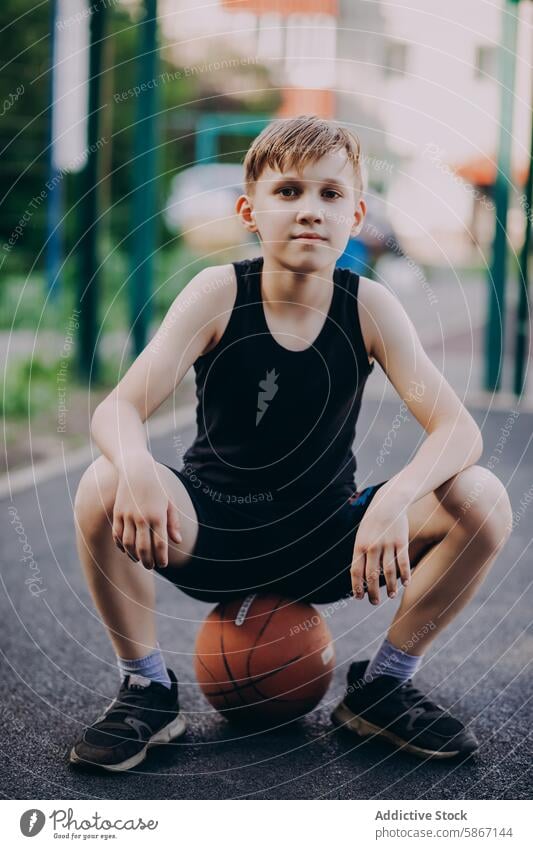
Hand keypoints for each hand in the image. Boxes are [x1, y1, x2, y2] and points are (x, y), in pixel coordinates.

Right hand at [112, 455, 182, 569]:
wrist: (136, 469)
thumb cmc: (157, 487)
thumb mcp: (169, 502)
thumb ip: (173, 523)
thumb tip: (177, 541)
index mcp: (158, 515)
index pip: (160, 545)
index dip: (161, 558)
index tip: (163, 564)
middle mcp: (142, 517)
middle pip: (143, 548)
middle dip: (148, 561)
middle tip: (151, 566)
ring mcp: (127, 516)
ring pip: (128, 544)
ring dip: (134, 556)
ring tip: (140, 560)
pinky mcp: (117, 513)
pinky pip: (117, 535)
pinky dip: (121, 546)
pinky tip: (127, 551)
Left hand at [350, 493, 410, 603]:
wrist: (388, 502)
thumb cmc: (373, 522)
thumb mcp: (362, 535)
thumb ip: (361, 553)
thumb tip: (361, 574)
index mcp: (359, 546)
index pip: (356, 572)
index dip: (357, 587)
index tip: (359, 597)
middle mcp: (372, 547)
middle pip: (372, 576)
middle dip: (372, 592)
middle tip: (374, 602)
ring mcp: (387, 545)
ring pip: (388, 572)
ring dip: (390, 587)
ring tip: (391, 596)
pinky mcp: (401, 542)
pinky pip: (403, 562)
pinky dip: (405, 575)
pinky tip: (406, 583)